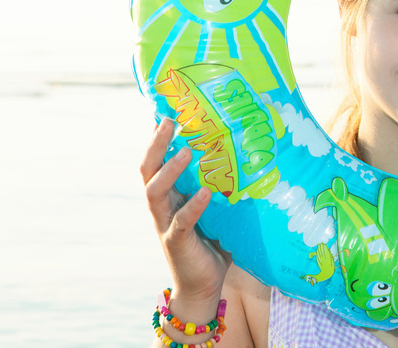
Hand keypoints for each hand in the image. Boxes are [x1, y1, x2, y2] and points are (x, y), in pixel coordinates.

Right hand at [141, 118, 228, 304]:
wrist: (204, 286)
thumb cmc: (213, 241)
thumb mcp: (215, 208)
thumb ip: (222, 185)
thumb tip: (250, 155)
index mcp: (169, 195)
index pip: (156, 161)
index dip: (157, 138)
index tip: (165, 111)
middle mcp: (162, 206)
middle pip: (147, 170)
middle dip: (155, 145)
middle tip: (167, 121)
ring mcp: (165, 224)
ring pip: (155, 192)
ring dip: (169, 170)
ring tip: (185, 152)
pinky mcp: (176, 243)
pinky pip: (181, 221)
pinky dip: (193, 206)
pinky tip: (206, 193)